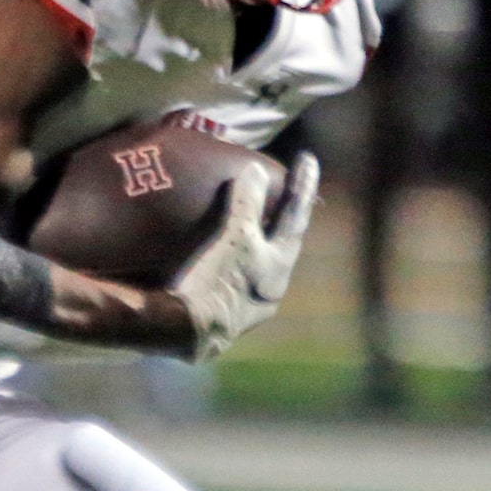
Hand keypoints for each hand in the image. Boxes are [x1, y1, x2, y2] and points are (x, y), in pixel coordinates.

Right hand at [168, 152, 315, 361]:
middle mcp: (269, 289)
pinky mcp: (220, 315)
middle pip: (280, 245)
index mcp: (278, 267)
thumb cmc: (214, 281)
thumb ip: (247, 204)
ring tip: (246, 222)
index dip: (302, 187)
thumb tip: (256, 171)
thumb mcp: (234, 237)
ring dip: (254, 242)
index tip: (308, 158)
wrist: (181, 332)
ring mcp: (245, 306)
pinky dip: (230, 259)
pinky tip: (217, 257)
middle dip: (280, 218)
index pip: (295, 218)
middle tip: (282, 193)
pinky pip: (232, 278)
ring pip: (256, 264)